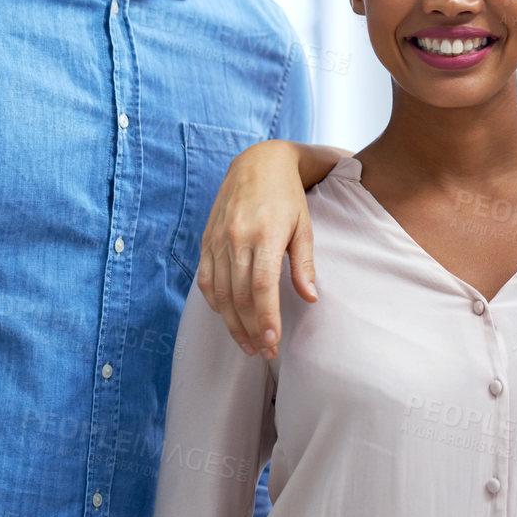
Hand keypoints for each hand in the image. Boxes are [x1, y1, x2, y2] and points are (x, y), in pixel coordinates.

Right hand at [197, 140, 335, 358]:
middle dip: (251, 329)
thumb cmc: (287, 197)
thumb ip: (304, 264)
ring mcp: (217, 240)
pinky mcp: (206, 240)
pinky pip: (205, 279)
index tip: (273, 343)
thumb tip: (310, 298)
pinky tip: (228, 318)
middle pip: (239, 296)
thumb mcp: (304, 226)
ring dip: (232, 323)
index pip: (262, 286)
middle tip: (264, 353)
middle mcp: (236, 238)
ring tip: (248, 344)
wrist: (257, 163)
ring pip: (219, 293)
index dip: (266, 317)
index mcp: (264, 234)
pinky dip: (215, 303)